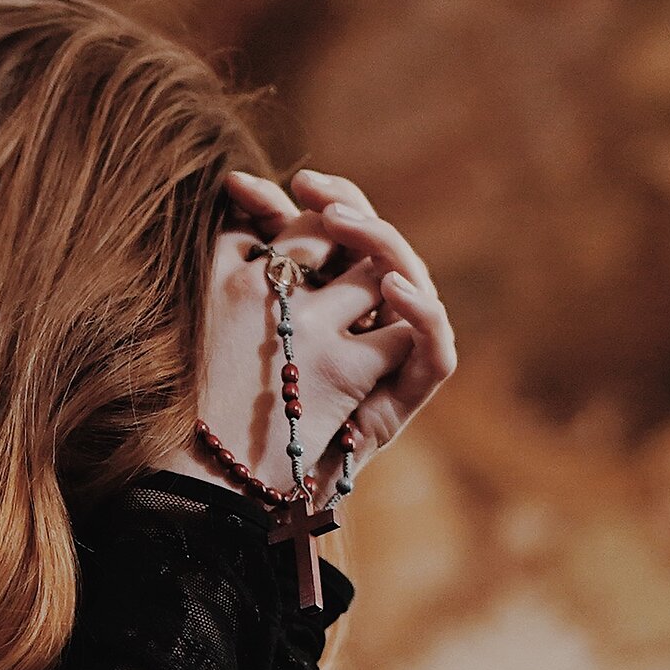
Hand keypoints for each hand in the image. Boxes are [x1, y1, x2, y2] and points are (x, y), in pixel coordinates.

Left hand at [204, 168, 453, 498]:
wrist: (235, 489)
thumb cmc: (235, 401)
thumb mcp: (237, 314)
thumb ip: (247, 250)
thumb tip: (235, 179)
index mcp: (331, 299)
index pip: (345, 234)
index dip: (327, 199)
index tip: (291, 180)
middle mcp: (368, 324)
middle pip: (382, 253)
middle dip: (352, 214)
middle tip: (315, 192)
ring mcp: (390, 361)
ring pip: (414, 289)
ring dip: (385, 248)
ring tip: (346, 224)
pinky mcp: (403, 401)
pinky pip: (434, 353)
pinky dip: (423, 315)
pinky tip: (393, 289)